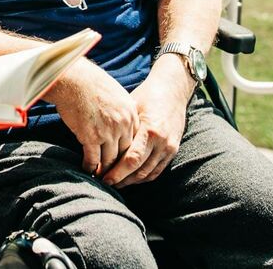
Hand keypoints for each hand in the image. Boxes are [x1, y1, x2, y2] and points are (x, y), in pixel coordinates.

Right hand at [46, 58, 138, 176]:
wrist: (73, 78)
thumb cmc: (90, 81)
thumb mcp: (116, 92)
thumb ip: (122, 108)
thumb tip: (120, 118)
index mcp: (131, 112)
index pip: (134, 139)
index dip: (127, 151)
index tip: (122, 159)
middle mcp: (123, 124)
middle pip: (124, 153)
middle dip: (118, 165)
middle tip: (113, 174)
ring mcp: (108, 132)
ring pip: (110, 159)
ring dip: (104, 170)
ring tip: (100, 176)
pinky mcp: (90, 137)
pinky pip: (93, 159)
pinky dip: (90, 166)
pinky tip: (86, 169)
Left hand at [102, 57, 193, 187]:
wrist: (173, 90)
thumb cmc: (147, 95)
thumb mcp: (131, 107)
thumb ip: (122, 128)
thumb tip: (100, 145)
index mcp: (150, 130)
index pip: (131, 159)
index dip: (116, 172)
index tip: (102, 177)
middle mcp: (162, 142)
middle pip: (139, 170)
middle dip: (121, 180)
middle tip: (104, 183)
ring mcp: (169, 148)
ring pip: (148, 174)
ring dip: (131, 182)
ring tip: (115, 183)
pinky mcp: (173, 150)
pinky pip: (157, 171)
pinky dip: (143, 178)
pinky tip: (130, 178)